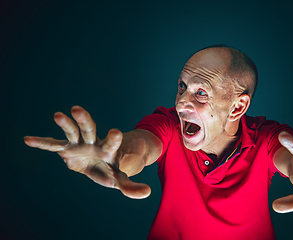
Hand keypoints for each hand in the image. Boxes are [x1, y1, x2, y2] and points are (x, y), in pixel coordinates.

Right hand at [24, 106, 149, 198]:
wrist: (102, 162)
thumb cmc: (113, 168)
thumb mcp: (121, 178)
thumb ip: (130, 186)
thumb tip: (147, 193)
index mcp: (108, 149)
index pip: (111, 143)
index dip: (113, 139)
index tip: (116, 132)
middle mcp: (93, 142)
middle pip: (90, 130)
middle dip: (84, 120)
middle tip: (77, 109)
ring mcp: (79, 143)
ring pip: (72, 131)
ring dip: (65, 124)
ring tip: (58, 115)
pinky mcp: (67, 148)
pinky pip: (53, 145)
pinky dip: (42, 142)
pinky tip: (28, 140)